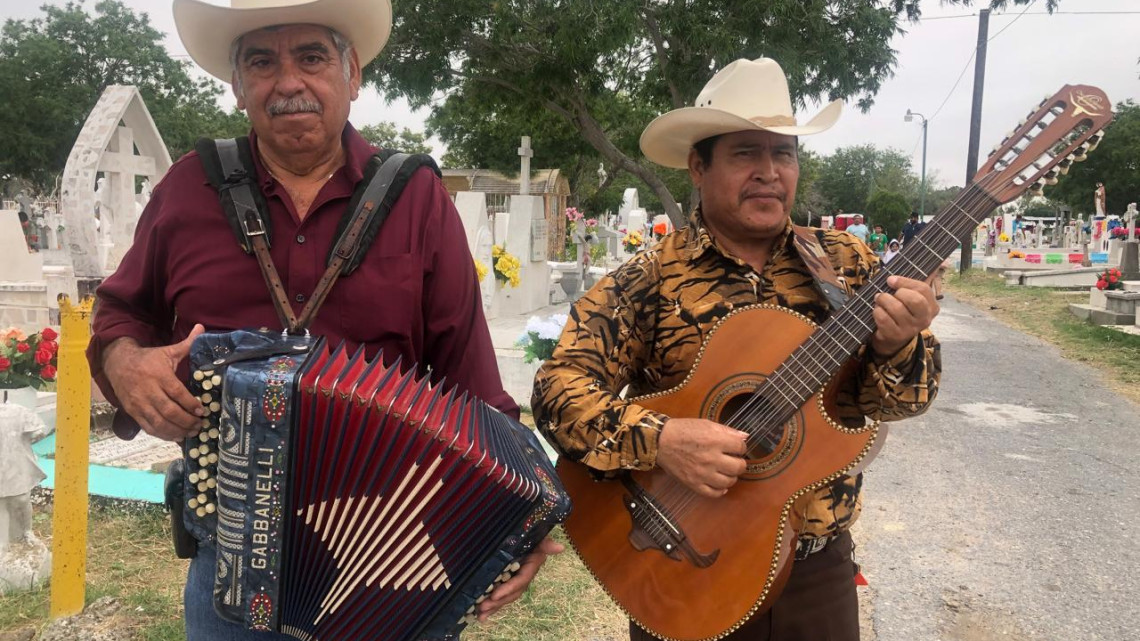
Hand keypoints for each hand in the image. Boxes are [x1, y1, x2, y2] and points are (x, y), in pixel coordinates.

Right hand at [102, 324, 206, 440]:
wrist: (117, 363)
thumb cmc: (148, 358)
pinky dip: (162, 434)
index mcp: (158, 374)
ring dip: (176, 430)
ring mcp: (138, 403)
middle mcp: (148, 390)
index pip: (177, 392)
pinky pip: (148, 426)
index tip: (202, 410)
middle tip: (200, 426)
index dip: (190, 404)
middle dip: (186, 421)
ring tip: (191, 433)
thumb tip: (202, 327)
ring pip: (158, 421)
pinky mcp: (132, 411)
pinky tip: (175, 436)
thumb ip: (187, 343)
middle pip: (169, 410)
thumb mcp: (167, 351)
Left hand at [476, 537, 564, 620]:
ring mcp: (515, 580)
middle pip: (513, 592)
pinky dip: (492, 606)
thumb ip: (546, 544)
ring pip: (506, 597)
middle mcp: (524, 576)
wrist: (523, 534)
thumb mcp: (537, 538)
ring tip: (481, 614)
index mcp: (531, 566)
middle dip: (499, 601)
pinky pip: (501, 595)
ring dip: (494, 607)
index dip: (509, 588)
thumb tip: (560, 547)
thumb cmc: (529, 534)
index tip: (495, 595)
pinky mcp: (507, 581)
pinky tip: (481, 615)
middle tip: (484, 606)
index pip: (521, 580)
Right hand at [656, 418, 747, 497]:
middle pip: (739, 467)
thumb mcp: (706, 424)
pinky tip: (718, 483)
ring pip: (729, 482)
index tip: (735, 447)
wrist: (661, 442)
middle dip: (739, 462)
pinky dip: (720, 490)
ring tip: (725, 471)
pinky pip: (714, 493)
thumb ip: (727, 430)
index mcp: (715, 441)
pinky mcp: (694, 484)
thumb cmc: (683, 431)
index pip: (741, 447)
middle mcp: (711, 458)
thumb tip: (744, 437)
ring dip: (731, 476)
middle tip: (733, 460)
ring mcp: (703, 473)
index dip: (740, 447)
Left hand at [870, 275, 939, 356]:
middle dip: (896, 293)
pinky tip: (877, 311)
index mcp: (932, 307)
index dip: (904, 282)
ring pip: (896, 308)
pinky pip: (884, 318)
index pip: (923, 289)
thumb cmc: (902, 311)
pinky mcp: (896, 336)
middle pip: (914, 300)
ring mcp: (911, 329)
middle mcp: (925, 319)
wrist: (893, 338)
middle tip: (886, 293)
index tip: (891, 280)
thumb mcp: (913, 296)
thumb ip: (921, 279)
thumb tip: (943, 260)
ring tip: (879, 300)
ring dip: (883, 300)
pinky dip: (877, 311)